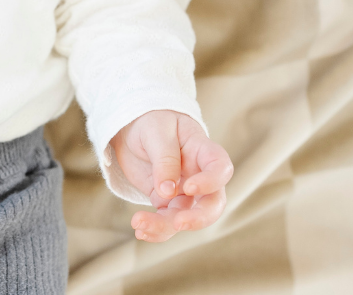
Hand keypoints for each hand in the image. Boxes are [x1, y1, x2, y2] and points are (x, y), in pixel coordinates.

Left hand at [110, 110, 232, 241]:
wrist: (132, 126)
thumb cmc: (151, 121)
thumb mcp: (156, 130)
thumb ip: (164, 159)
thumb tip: (168, 192)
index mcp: (202, 150)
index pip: (220, 168)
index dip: (211, 182)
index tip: (189, 186)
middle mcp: (198, 174)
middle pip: (213, 203)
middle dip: (199, 218)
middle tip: (178, 222)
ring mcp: (184, 191)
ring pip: (185, 216)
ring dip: (166, 226)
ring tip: (139, 224)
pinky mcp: (166, 201)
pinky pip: (167, 221)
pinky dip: (155, 229)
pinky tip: (140, 231)